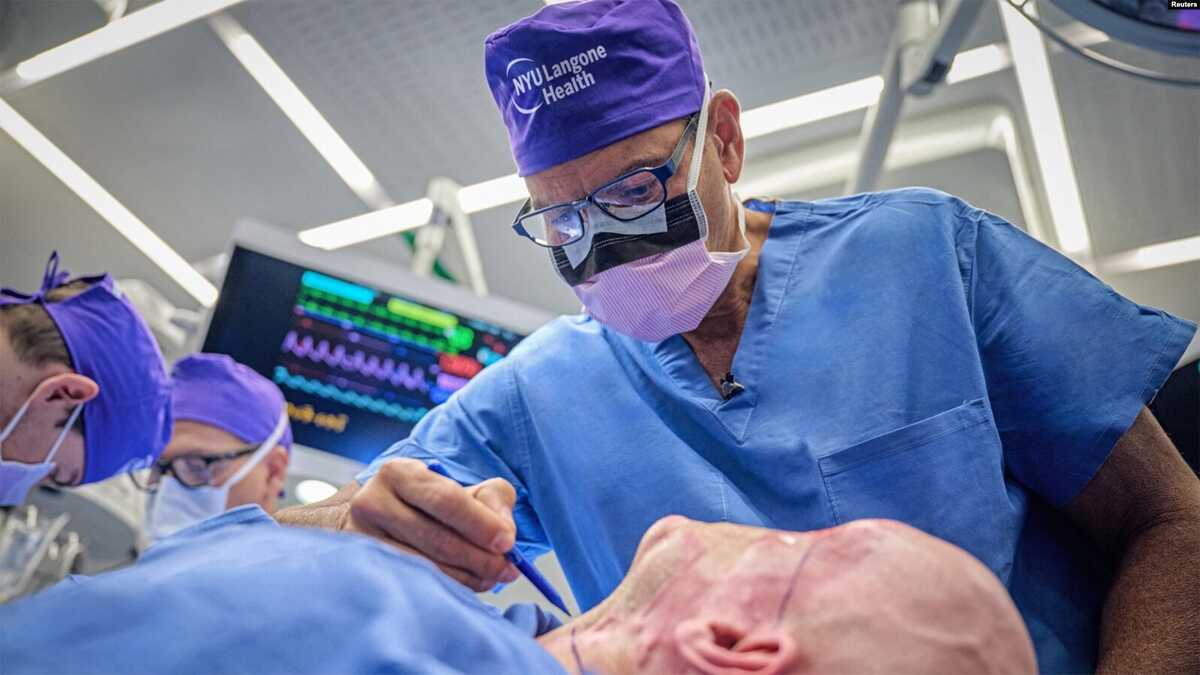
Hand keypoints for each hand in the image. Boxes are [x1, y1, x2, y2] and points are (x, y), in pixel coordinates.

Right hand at [344, 458, 519, 590]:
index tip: (508, 543)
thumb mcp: (465, 488)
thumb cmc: (430, 504)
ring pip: (426, 567)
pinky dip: (449, 587)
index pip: (445, 500)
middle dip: (480, 557)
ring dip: (468, 577)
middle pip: (436, 538)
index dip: (480, 523)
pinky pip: (415, 584)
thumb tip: (505, 535)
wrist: (379, 520)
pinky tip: (467, 584)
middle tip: (507, 569)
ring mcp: (364, 540)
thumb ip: (493, 500)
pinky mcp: (365, 570)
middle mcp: (372, 504)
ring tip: (492, 578)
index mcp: (399, 473)